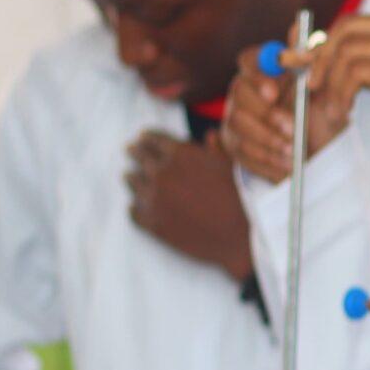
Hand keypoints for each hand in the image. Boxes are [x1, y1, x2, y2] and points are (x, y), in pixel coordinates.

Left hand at [125, 131, 253, 282]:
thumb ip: (216, 147)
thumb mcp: (230, 164)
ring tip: (130, 177)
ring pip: (132, 182)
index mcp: (179, 154)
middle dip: (135, 152)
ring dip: (133, 178)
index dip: (146, 137)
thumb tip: (210, 134)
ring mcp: (153, 198)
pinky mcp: (151, 223)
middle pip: (138, 157)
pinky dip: (135, 207)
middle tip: (130, 151)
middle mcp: (160, 172)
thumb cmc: (238, 197)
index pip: (152, 139)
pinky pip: (133, 211)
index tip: (142, 138)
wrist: (238, 235)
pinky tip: (137, 206)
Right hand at [221, 44, 356, 182]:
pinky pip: (240, 150)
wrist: (323, 155)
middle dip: (267, 114)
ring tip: (293, 150)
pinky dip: (265, 158)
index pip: (249, 59)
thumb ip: (311, 59)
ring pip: (238, 123)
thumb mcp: (326, 90)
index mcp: (267, 71)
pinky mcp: (235, 144)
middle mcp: (245, 90)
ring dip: (268, 138)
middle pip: (239, 92)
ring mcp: (236, 117)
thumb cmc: (323, 116)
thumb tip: (299, 26)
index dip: (259, 74)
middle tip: (293, 129)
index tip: (276, 92)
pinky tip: (285, 164)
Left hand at [285, 15, 369, 121]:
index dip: (325, 42)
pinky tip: (343, 112)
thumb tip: (325, 59)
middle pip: (346, 29)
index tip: (302, 61)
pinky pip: (355, 72)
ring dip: (330, 85)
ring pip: (347, 53)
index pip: (356, 22)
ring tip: (331, 112)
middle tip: (309, 85)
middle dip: (320, 57)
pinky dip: (341, 93)